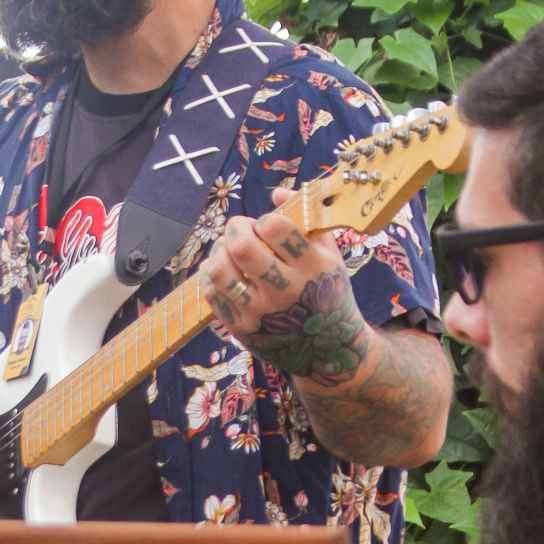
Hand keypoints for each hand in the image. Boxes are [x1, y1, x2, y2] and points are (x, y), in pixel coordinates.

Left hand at [198, 197, 371, 386]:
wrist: (329, 351)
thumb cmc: (327, 292)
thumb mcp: (331, 255)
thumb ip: (307, 218)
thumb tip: (276, 193)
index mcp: (313, 268)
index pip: (275, 228)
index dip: (265, 220)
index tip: (269, 228)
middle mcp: (286, 292)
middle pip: (241, 247)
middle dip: (236, 228)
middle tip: (242, 231)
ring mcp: (262, 314)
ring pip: (220, 271)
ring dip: (219, 251)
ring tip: (229, 250)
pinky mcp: (243, 330)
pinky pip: (211, 293)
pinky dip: (212, 274)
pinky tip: (225, 270)